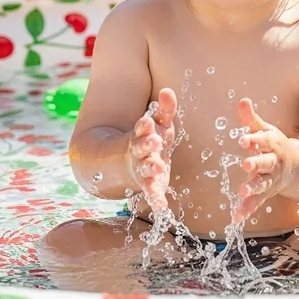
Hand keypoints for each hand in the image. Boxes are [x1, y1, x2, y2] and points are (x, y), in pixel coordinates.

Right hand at [127, 88, 176, 210]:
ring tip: (158, 167)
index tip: (147, 120)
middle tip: (154, 141)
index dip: (144, 125)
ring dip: (150, 168)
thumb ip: (165, 109)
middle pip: (141, 148)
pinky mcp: (150, 185)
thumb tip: (167, 91)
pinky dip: (156, 200)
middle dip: (146, 145)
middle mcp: (139, 153)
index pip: (141, 128)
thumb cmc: (152, 138)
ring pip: (144, 169)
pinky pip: (151, 193)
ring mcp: (142, 169)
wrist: (131, 162)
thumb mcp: (160, 123)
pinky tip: (162, 207)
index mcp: (142, 135)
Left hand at [233, 98, 298, 222]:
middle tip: (246, 164)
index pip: (263, 140)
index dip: (254, 140)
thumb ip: (251, 118)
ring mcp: (271, 179)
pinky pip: (256, 203)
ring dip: (253, 188)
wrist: (296, 166)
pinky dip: (247, 210)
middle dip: (257, 164)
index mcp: (272, 145)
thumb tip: (242, 100)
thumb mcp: (265, 129)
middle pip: (265, 163)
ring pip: (262, 184)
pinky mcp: (265, 192)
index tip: (243, 139)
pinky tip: (236, 218)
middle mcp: (273, 163)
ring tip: (242, 192)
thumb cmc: (274, 144)